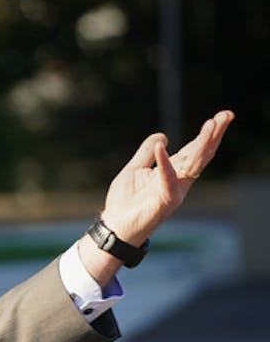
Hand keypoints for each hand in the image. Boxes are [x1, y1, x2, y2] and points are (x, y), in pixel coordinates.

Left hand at [99, 110, 233, 244]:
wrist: (115, 226)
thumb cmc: (126, 200)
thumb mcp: (135, 169)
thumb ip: (147, 152)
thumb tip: (163, 136)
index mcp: (173, 171)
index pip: (194, 150)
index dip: (207, 134)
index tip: (220, 116)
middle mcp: (178, 180)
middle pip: (201, 155)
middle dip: (214, 135)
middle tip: (226, 115)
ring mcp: (174, 190)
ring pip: (193, 165)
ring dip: (202, 144)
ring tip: (211, 124)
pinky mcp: (165, 201)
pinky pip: (167, 180)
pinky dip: (163, 164)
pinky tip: (161, 147)